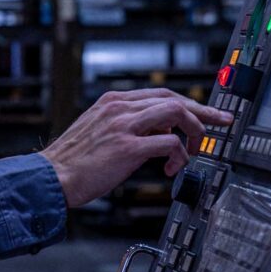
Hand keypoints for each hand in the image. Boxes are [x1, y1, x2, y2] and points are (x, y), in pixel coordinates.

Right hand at [36, 88, 235, 208]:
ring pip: (176, 112)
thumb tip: (160, 133)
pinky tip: (174, 168)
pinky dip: (180, 155)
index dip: (189, 104)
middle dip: (203, 112)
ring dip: (194, 131)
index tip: (206, 114)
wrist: (50, 178)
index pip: (161, 93)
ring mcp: (124, 126)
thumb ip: (128, 126)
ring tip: (195, 150)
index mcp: (113, 102)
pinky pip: (169, 142)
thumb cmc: (73, 162)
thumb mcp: (100, 131)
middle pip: (174, 98)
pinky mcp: (127, 147)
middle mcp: (120, 108)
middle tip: (220, 124)